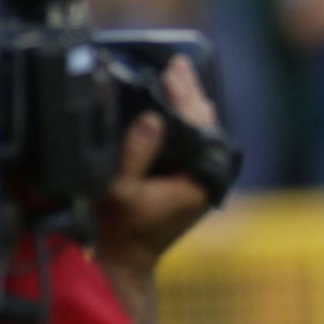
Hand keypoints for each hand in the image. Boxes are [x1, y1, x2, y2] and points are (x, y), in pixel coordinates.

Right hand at [94, 56, 219, 275]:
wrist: (122, 261)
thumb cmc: (117, 228)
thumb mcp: (118, 189)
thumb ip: (136, 152)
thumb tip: (153, 118)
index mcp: (198, 179)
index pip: (199, 124)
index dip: (185, 94)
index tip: (175, 68)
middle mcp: (206, 178)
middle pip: (206, 124)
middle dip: (191, 92)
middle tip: (179, 63)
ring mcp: (201, 180)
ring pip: (202, 132)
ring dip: (188, 103)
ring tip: (176, 74)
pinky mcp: (190, 182)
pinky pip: (193, 143)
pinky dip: (184, 121)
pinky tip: (172, 104)